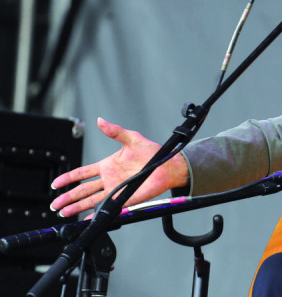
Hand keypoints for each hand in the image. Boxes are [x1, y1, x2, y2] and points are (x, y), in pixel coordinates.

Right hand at [50, 117, 189, 217]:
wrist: (168, 165)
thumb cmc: (152, 152)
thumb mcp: (132, 138)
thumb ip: (115, 131)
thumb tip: (101, 121)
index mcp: (107, 165)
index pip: (82, 173)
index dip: (68, 178)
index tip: (56, 183)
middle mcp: (109, 179)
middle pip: (82, 190)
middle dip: (67, 196)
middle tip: (55, 203)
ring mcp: (116, 189)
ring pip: (91, 200)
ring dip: (77, 206)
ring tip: (63, 212)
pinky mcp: (125, 198)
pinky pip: (108, 207)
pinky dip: (96, 214)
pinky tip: (86, 219)